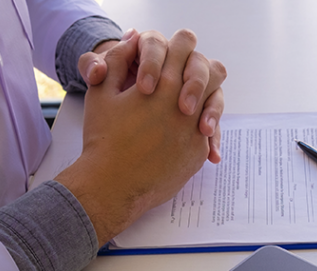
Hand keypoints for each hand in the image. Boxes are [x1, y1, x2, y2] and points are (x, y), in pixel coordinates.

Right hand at [56, 30, 222, 245]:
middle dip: (199, 71)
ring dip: (204, 99)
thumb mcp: (100, 91)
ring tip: (186, 106)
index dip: (177, 47)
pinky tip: (180, 133)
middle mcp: (185, 103)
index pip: (185, 45)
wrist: (112, 184)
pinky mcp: (198, 152)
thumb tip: (132, 40)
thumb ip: (116, 58)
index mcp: (163, 82)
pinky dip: (198, 128)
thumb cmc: (103, 138)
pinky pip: (210, 132)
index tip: (166, 59)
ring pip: (216, 101)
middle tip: (183, 80)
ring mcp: (195, 129)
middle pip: (212, 70)